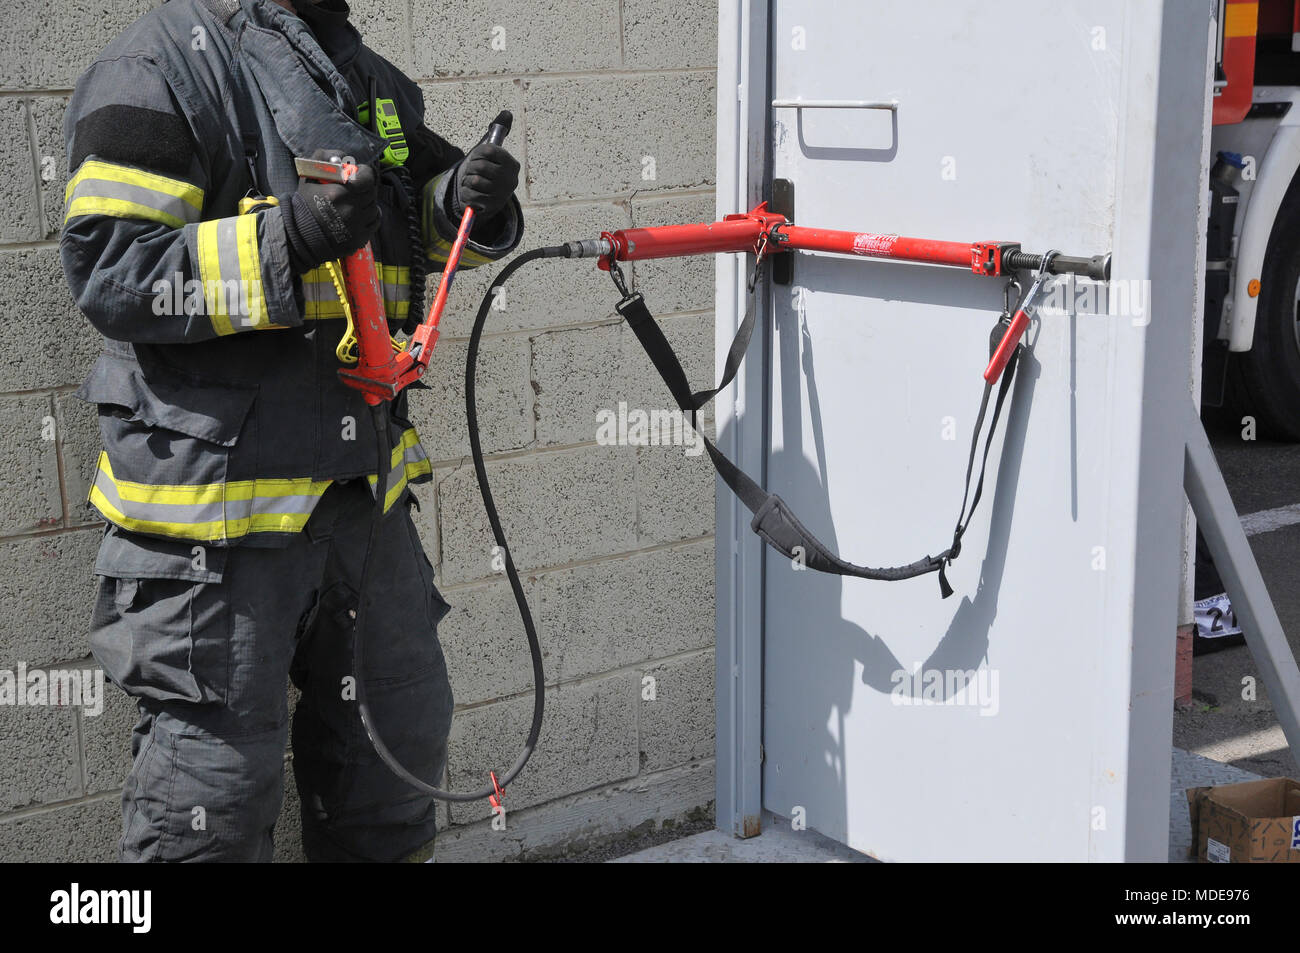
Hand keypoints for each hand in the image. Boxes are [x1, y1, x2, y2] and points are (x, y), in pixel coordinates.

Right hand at [283, 149, 379, 273]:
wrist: (300, 234)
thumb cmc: (306, 202)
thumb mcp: (309, 174)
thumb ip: (325, 157)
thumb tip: (343, 158)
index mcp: (338, 192)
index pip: (367, 177)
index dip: (365, 174)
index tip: (358, 174)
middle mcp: (350, 208)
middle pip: (371, 192)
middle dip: (364, 188)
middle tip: (353, 189)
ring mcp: (356, 225)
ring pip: (374, 206)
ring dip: (366, 202)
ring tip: (352, 203)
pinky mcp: (360, 238)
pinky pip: (375, 221)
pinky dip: (370, 216)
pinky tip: (358, 214)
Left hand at [453, 142, 518, 220]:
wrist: (495, 196)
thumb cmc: (490, 172)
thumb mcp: (491, 158)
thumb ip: (484, 152)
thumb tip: (478, 153)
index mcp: (512, 164)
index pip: (489, 150)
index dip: (477, 153)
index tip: (477, 158)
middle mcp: (510, 180)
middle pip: (481, 166)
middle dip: (470, 167)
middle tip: (471, 171)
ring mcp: (502, 194)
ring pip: (475, 181)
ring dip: (467, 180)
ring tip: (470, 182)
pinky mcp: (492, 206)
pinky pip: (471, 195)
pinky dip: (465, 192)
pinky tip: (469, 191)